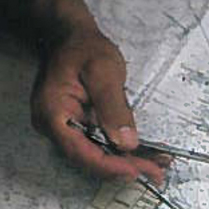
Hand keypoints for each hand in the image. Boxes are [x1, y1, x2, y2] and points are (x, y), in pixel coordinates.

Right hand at [31, 24, 164, 183]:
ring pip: (96, 154)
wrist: (70, 37)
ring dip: (126, 162)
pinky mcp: (77, 127)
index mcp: (52, 113)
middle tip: (156, 171)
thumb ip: (113, 107)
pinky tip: (144, 154)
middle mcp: (53, 127)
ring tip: (156, 165)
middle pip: (89, 158)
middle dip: (124, 167)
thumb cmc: (83, 48)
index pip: (80, 152)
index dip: (110, 166)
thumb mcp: (103, 70)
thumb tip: (125, 142)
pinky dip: (121, 150)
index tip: (136, 171)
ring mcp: (64, 129)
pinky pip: (98, 143)